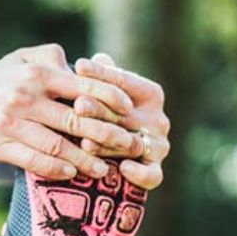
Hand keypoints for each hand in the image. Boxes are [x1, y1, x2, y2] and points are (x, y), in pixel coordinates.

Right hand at [0, 44, 143, 179]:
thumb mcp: (19, 59)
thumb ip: (51, 58)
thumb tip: (85, 66)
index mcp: (36, 73)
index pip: (85, 86)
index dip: (112, 100)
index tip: (130, 112)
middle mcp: (26, 95)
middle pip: (78, 120)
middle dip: (109, 135)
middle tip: (131, 147)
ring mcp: (11, 121)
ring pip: (59, 145)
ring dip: (87, 160)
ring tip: (106, 169)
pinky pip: (35, 160)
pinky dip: (57, 168)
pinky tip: (72, 173)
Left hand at [71, 53, 170, 189]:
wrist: (111, 153)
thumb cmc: (105, 112)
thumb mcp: (102, 93)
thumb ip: (101, 77)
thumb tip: (92, 60)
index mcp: (150, 94)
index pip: (124, 82)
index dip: (101, 74)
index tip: (78, 66)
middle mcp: (157, 119)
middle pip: (126, 114)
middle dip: (100, 109)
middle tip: (78, 105)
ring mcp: (158, 146)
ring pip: (132, 144)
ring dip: (109, 143)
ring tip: (86, 142)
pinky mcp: (153, 171)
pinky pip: (152, 175)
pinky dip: (141, 173)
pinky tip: (123, 169)